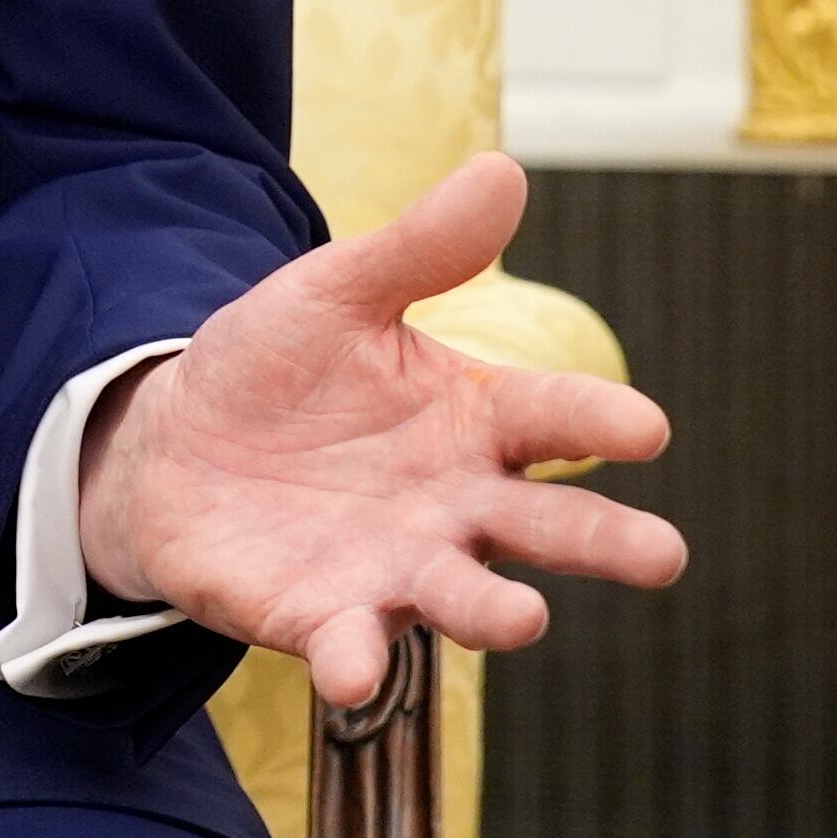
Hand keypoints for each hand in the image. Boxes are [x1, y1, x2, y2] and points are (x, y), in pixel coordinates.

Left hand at [74, 151, 684, 703]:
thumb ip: (419, 248)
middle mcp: (454, 505)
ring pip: (464, 596)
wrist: (174, 444)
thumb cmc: (277, 368)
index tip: (648, 427)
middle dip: (602, 542)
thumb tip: (503, 170)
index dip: (599, 419)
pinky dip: (355, 660)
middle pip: (543, 524)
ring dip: (494, 610)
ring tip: (525, 618)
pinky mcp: (323, 616)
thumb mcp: (336, 294)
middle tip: (662, 556)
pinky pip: (350, 645)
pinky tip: (353, 666)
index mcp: (471, 419)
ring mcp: (395, 568)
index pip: (551, 417)